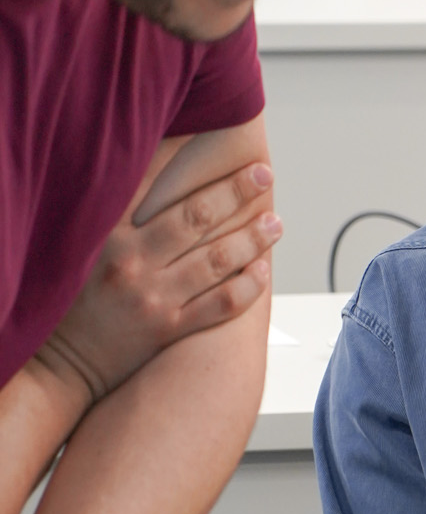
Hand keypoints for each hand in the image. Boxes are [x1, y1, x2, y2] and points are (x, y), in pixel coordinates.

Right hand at [33, 160, 280, 407]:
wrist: (63, 361)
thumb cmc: (74, 298)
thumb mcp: (83, 246)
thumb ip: (116, 212)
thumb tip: (153, 168)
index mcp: (111, 235)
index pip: (161, 189)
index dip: (199, 169)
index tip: (227, 152)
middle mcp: (133, 263)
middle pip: (197, 218)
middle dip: (236, 192)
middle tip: (263, 174)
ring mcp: (153, 298)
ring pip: (217, 260)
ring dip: (252, 238)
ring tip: (275, 223)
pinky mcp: (168, 329)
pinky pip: (220, 305)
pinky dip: (247, 286)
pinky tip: (262, 270)